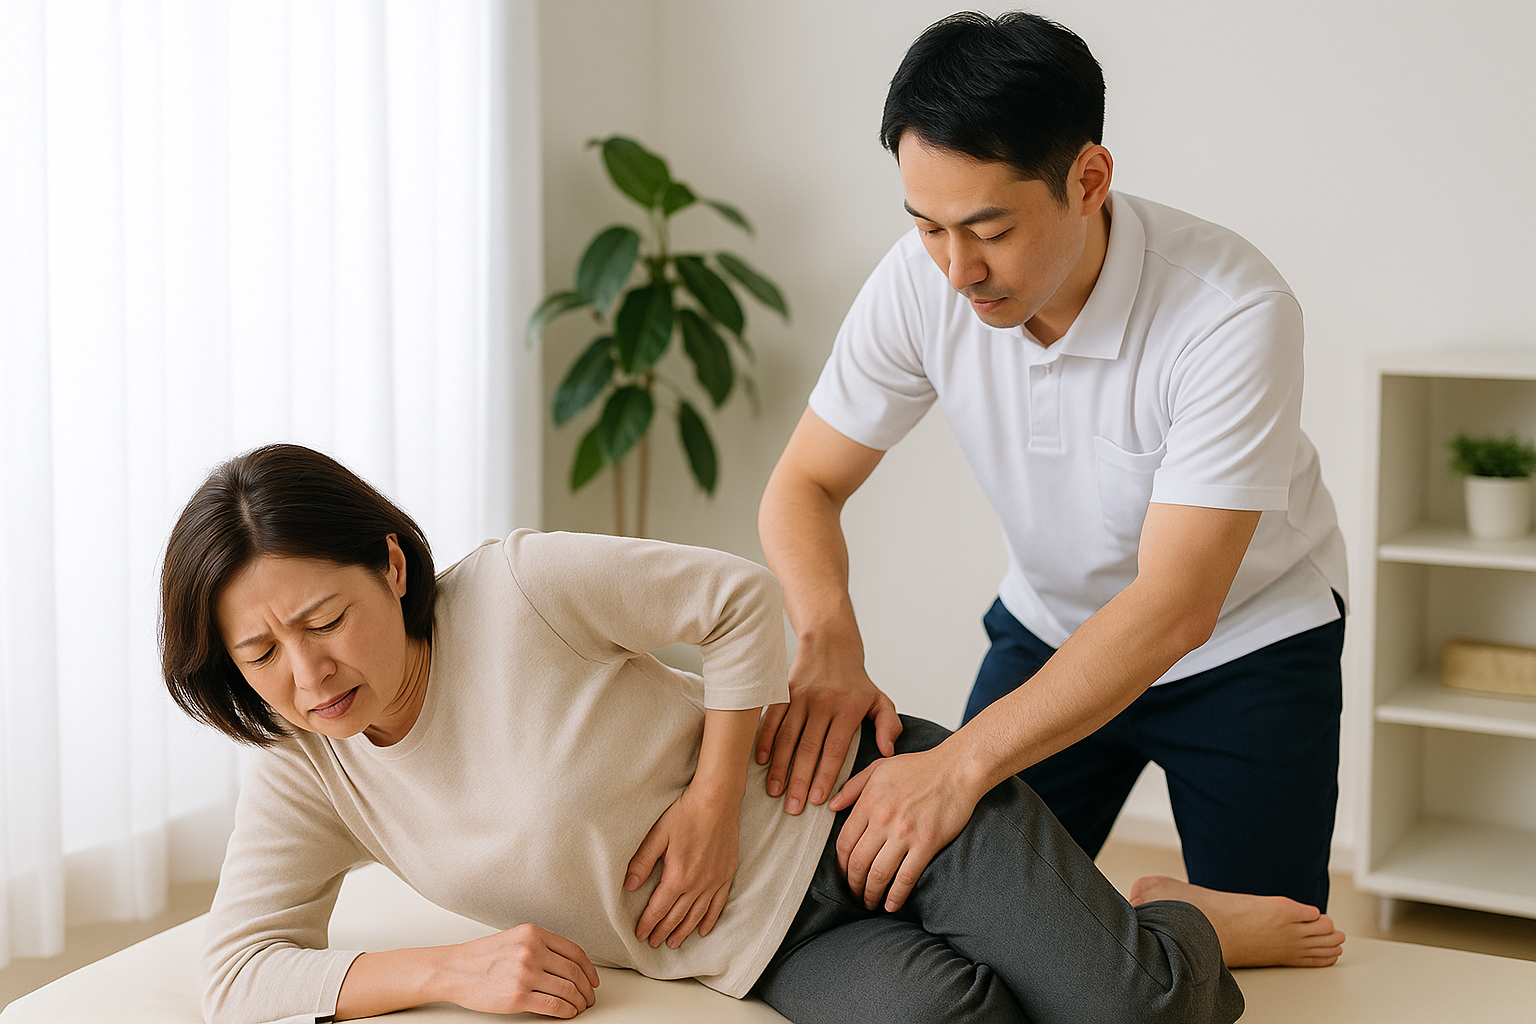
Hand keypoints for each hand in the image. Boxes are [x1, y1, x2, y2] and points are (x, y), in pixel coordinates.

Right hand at [443, 923, 598, 1017]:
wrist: (454, 970)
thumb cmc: (481, 956)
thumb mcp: (514, 939)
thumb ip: (540, 946)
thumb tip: (567, 963)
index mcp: (534, 934)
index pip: (574, 951)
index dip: (589, 969)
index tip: (593, 980)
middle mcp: (532, 951)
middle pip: (574, 972)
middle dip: (587, 988)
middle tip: (589, 997)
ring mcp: (525, 973)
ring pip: (567, 989)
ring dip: (578, 1002)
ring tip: (579, 1007)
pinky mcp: (517, 996)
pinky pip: (553, 1005)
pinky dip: (566, 1011)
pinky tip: (567, 1013)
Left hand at [625, 784, 740, 948]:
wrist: (717, 800)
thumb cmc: (685, 813)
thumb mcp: (657, 835)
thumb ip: (642, 862)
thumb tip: (628, 886)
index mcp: (677, 876)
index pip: (659, 908)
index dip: (648, 924)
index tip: (640, 935)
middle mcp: (697, 884)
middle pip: (677, 916)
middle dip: (663, 931)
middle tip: (653, 942)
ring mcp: (715, 880)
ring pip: (697, 915)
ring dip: (684, 931)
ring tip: (674, 942)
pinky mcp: (727, 874)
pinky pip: (718, 904)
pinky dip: (710, 919)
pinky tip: (703, 929)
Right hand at [755, 641, 901, 813]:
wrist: (831, 644)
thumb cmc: (856, 681)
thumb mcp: (880, 700)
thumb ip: (888, 725)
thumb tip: (888, 752)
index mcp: (847, 709)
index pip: (834, 750)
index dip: (824, 776)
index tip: (816, 800)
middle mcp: (823, 704)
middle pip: (808, 748)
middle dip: (799, 780)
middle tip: (792, 807)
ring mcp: (800, 697)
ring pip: (787, 737)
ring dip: (779, 766)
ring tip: (775, 792)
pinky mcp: (783, 692)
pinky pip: (772, 719)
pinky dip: (764, 740)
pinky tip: (760, 762)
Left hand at [829, 746, 981, 911]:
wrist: (957, 768)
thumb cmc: (919, 767)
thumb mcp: (879, 768)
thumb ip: (852, 787)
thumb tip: (830, 805)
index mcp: (869, 802)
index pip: (844, 842)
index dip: (840, 865)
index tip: (844, 874)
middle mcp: (883, 819)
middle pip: (858, 863)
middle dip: (852, 885)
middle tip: (854, 894)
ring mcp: (905, 833)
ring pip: (878, 875)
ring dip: (870, 895)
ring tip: (870, 903)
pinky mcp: (927, 844)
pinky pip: (906, 878)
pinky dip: (896, 897)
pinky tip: (891, 905)